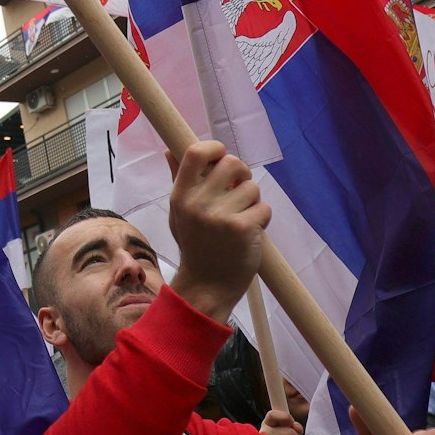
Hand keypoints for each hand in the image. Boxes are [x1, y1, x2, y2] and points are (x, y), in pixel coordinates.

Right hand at [167, 141, 271, 323]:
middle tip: (238, 191)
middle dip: (241, 175)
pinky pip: (264, 208)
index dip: (215, 148)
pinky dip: (262, 218)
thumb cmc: (194, 246)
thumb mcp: (178, 213)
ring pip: (252, 187)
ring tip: (241, 219)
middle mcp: (198, 202)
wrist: (206, 286)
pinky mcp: (243, 228)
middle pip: (232, 162)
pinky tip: (250, 232)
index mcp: (181, 195)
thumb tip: (170, 150)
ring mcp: (221, 215)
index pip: (196, 152)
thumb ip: (178, 180)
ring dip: (252, 201)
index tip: (221, 158)